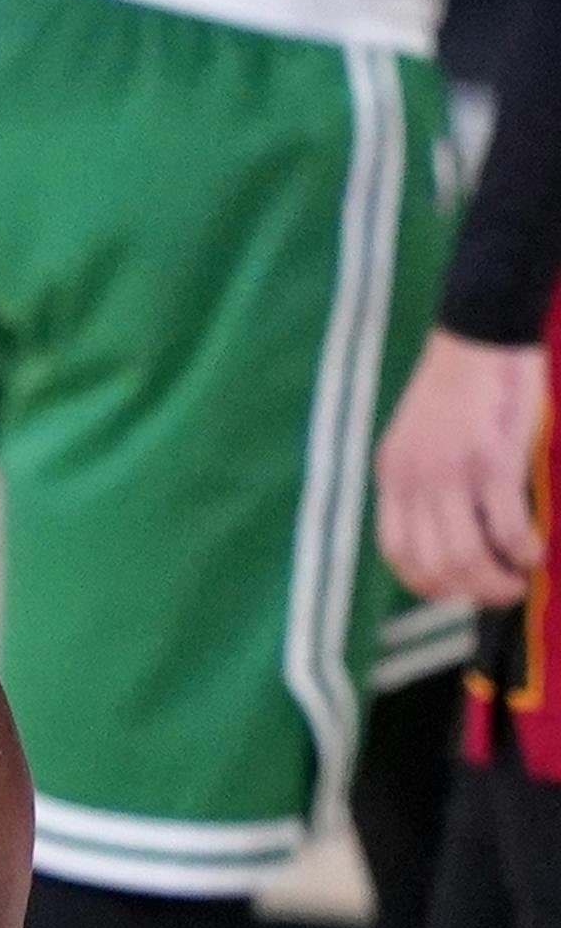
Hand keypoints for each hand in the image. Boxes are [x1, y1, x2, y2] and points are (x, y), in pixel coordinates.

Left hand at [376, 329, 546, 605]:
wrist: (480, 334)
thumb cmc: (461, 387)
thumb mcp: (420, 439)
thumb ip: (424, 483)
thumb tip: (451, 532)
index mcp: (392, 475)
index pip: (396, 552)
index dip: (425, 582)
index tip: (453, 591)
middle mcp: (413, 480)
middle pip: (432, 564)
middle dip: (467, 591)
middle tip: (497, 593)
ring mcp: (450, 472)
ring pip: (465, 555)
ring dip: (494, 581)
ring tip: (517, 582)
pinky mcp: (491, 461)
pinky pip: (505, 526)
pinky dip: (522, 550)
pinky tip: (534, 553)